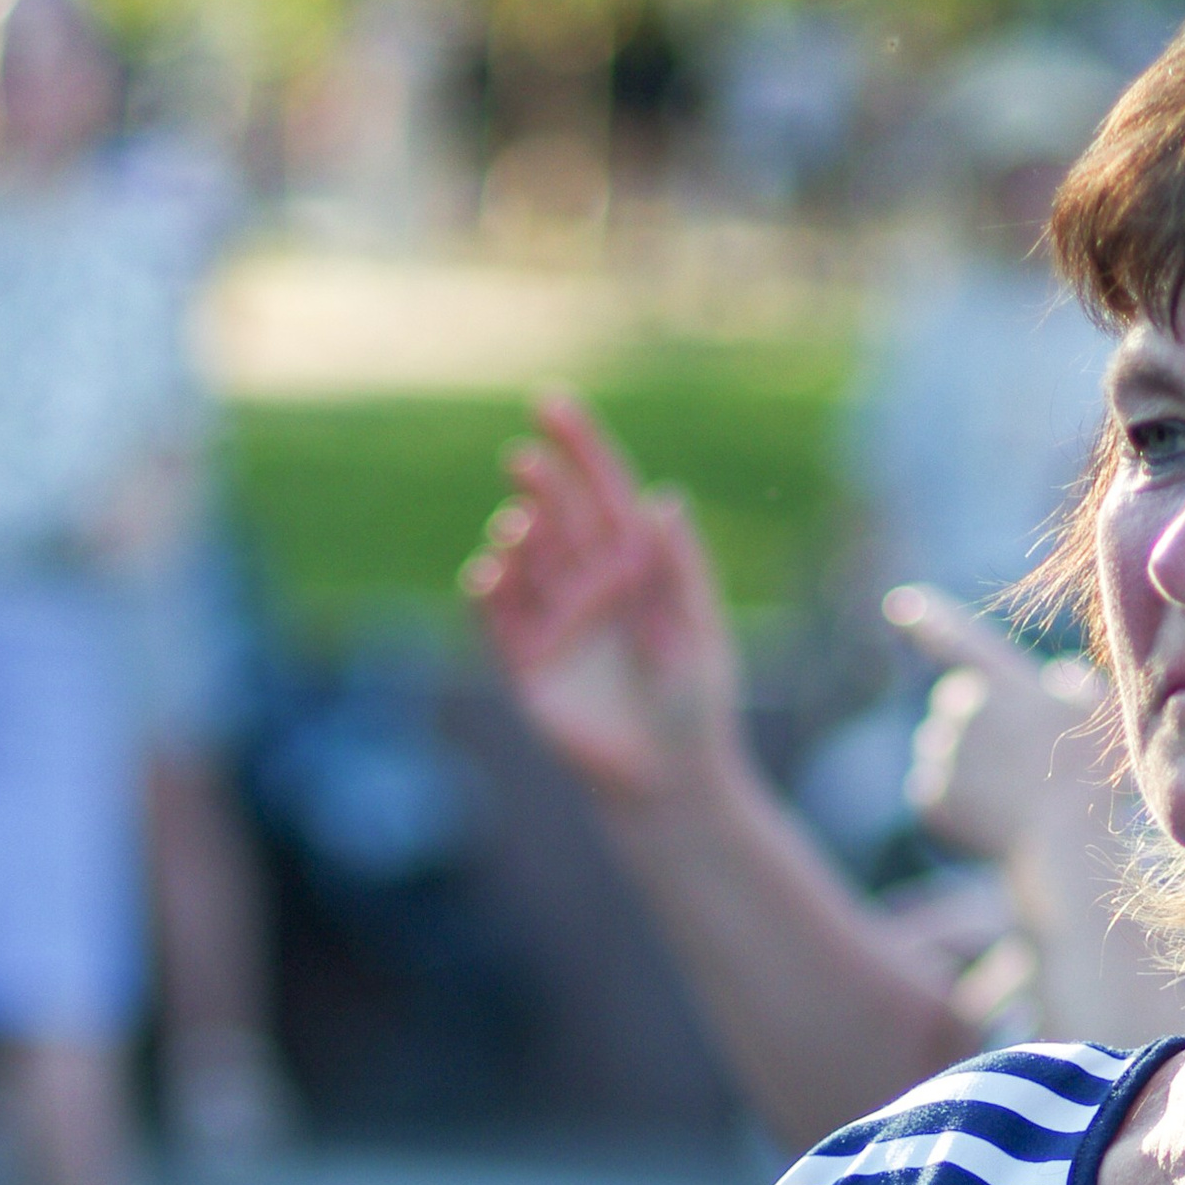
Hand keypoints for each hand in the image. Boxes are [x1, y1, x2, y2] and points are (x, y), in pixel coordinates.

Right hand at [466, 392, 741, 802]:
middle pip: (558, 515)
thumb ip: (680, 570)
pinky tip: (487, 571)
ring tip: (518, 527)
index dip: (580, 446)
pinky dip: (487, 591)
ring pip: (525, 560)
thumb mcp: (698, 631)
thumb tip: (663, 499)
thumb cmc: (695, 703)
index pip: (603, 490)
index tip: (552, 404)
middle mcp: (589, 583)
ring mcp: (554, 619)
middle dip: (541, 483)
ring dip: (516, 537)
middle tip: (525, 458)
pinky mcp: (526, 663)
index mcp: (635, 564)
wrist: (668, 780)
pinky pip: (497, 617)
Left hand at [889, 585, 1104, 861]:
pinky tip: (993, 824)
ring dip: (965, 767)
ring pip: (939, 751)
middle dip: (973, 721)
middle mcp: (964, 707)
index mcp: (1004, 681)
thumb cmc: (1096, 781)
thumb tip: (1059, 680)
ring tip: (1011, 798)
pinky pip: (932, 796)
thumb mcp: (1105, 719)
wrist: (1068, 846)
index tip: (898, 604)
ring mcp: (941, 752)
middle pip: (953, 703)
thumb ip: (1080, 689)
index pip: (957, 638)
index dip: (927, 619)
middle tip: (1015, 760)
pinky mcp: (927, 796)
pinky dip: (955, 811)